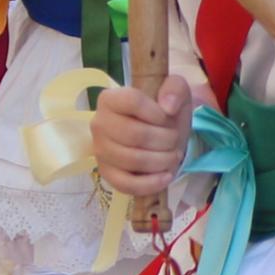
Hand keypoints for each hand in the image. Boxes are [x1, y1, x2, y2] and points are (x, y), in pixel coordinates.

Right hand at [95, 75, 196, 196]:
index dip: (156, 112)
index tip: (167, 117)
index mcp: (110, 99)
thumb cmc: (164, 111)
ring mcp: (100, 151)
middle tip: (174, 139)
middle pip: (134, 134)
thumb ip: (175, 89)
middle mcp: (99, 123)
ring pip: (133, 160)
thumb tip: (168, 107)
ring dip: (162, 160)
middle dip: (164, 139)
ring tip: (173, 155)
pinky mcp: (107, 174)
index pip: (132, 101)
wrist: (161, 135)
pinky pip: (126, 184)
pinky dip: (151, 183)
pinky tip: (166, 176)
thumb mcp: (175, 91)